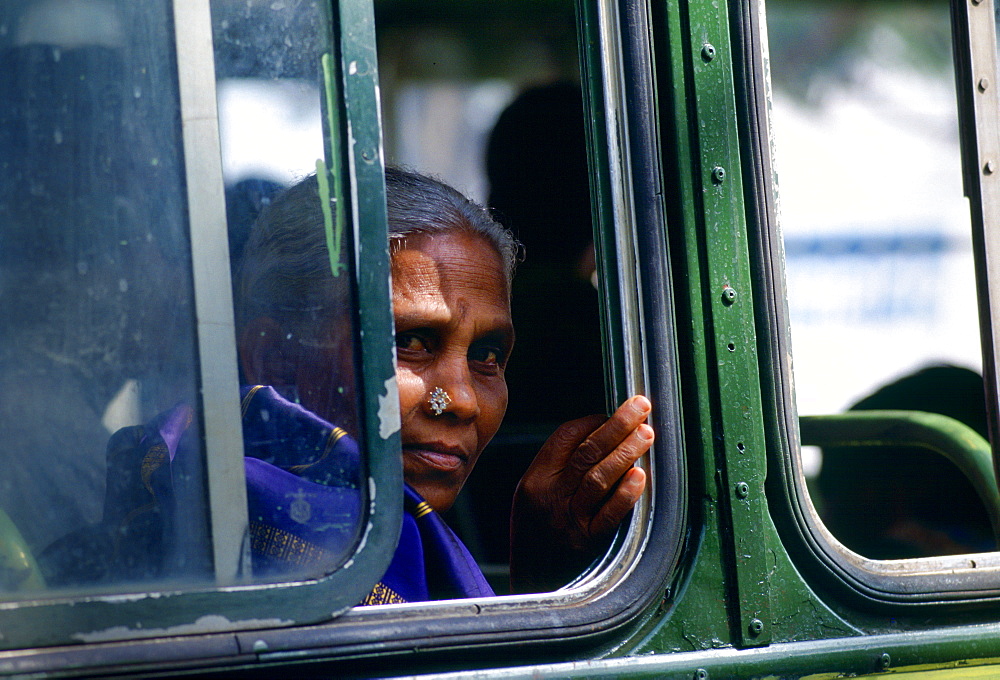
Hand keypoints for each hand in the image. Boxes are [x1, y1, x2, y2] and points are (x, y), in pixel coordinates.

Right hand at [509, 395, 651, 592]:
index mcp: (535, 478)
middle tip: (641, 406)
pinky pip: (608, 515)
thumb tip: (598, 436)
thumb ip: (557, 468)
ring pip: (599, 478)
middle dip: (617, 425)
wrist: (530, 585)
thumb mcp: (530, 495)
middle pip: (587, 452)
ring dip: (626, 452)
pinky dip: (625, 494)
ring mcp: (567, 520)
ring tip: (646, 434)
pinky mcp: (585, 543)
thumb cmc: (535, 534)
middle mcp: (549, 496)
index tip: (612, 414)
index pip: (565, 437)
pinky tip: (640, 476)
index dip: (593, 422)